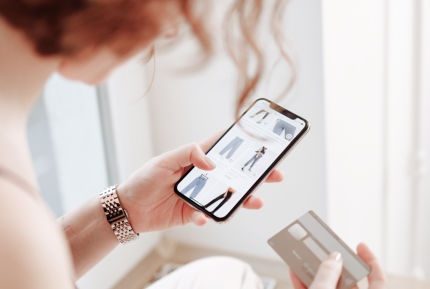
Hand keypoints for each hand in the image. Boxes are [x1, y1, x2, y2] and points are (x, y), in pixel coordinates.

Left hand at [117, 133, 283, 232]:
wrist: (128, 210)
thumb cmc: (144, 180)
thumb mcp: (164, 162)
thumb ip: (188, 155)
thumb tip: (211, 163)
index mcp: (195, 159)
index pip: (223, 147)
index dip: (242, 141)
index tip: (262, 138)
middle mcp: (201, 176)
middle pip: (233, 173)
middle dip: (255, 173)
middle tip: (274, 174)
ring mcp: (199, 195)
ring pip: (227, 196)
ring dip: (242, 198)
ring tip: (256, 201)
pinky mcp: (193, 213)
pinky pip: (207, 215)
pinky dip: (207, 217)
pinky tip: (203, 218)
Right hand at [290, 243, 386, 288]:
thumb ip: (328, 274)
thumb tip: (335, 257)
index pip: (379, 280)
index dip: (371, 261)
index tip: (359, 245)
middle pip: (349, 282)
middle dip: (334, 264)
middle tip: (325, 249)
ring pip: (329, 287)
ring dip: (316, 272)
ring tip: (305, 256)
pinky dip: (305, 284)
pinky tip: (295, 272)